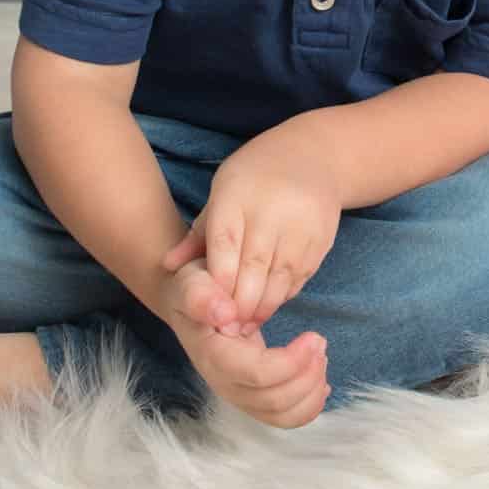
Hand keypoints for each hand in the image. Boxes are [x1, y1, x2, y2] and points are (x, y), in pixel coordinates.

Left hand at [161, 134, 341, 335]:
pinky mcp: (321, 240)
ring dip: (262, 307)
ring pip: (280, 278)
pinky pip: (299, 277)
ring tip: (245, 326)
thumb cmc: (255, 178)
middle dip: (239, 304)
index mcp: (238, 197)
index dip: (218, 283)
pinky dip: (282, 296)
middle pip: (254, 268)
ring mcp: (301, 226)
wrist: (313, 157)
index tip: (210, 309)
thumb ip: (198, 234)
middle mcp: (272, 211)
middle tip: (227, 330)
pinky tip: (268, 306)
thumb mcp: (221, 193)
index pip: (225, 246)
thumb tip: (167, 265)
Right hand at [161, 262, 330, 426]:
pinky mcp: (250, 397)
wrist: (192, 304)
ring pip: (280, 414)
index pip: (255, 374)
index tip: (313, 335)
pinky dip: (307, 407)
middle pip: (272, 400)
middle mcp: (222, 383)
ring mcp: (236, 393)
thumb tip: (225, 314)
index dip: (291, 362)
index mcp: (211, 355)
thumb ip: (200, 295)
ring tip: (321, 357)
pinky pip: (282, 418)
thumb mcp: (191, 284)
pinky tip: (320, 383)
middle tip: (320, 342)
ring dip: (310, 391)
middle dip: (307, 375)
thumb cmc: (197, 291)